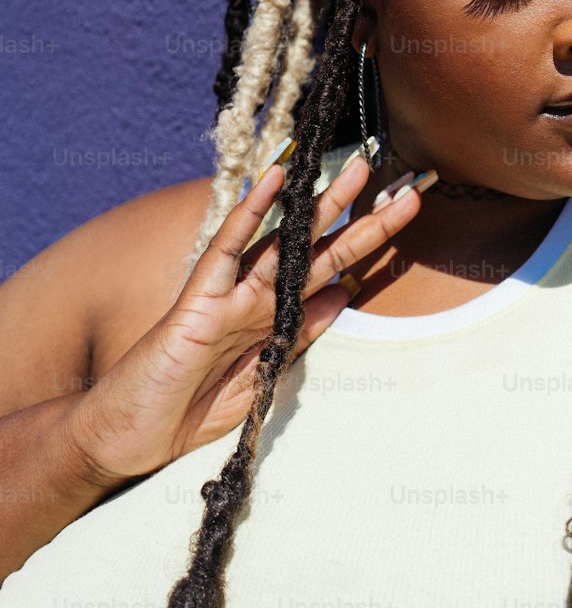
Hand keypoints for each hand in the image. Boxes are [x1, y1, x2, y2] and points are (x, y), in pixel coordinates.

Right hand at [69, 154, 425, 486]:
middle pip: (320, 251)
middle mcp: (259, 299)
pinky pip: (228, 247)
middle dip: (363, 220)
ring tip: (358, 169)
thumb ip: (300, 338)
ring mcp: (230, 294)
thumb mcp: (260, 380)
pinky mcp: (199, 299)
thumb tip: (343, 295)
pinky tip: (274, 180)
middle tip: (406, 186)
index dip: (369, 249)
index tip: (405, 219)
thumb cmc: (187, 412)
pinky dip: (250, 213)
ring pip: (285, 240)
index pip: (334, 275)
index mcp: (277, 320)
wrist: (130, 438)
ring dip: (322, 205)